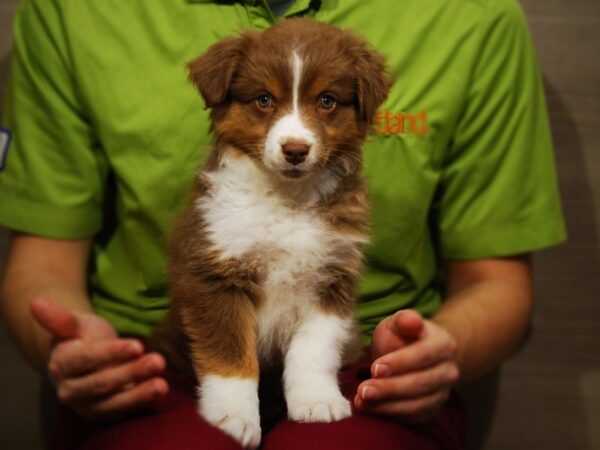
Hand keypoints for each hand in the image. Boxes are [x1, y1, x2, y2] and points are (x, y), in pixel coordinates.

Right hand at [30, 297, 168, 419]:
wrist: (85, 358)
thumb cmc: (82, 336)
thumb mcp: (75, 323)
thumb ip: (59, 317)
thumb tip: (35, 302)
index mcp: (62, 364)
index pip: (88, 359)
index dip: (112, 353)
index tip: (137, 345)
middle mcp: (71, 389)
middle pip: (103, 382)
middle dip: (131, 372)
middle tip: (158, 361)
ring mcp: (88, 404)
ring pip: (114, 401)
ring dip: (140, 393)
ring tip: (162, 385)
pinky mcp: (105, 412)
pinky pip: (124, 409)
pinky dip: (142, 402)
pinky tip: (160, 391)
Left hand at [354, 310, 459, 422]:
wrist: (414, 353)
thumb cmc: (403, 336)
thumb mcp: (399, 322)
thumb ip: (404, 320)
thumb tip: (412, 321)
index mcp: (444, 344)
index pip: (423, 355)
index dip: (399, 363)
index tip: (374, 368)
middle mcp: (449, 371)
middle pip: (420, 383)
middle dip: (389, 388)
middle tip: (363, 390)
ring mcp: (442, 393)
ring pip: (417, 404)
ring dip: (387, 405)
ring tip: (361, 401)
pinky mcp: (432, 410)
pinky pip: (412, 417)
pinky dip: (390, 414)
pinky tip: (369, 408)